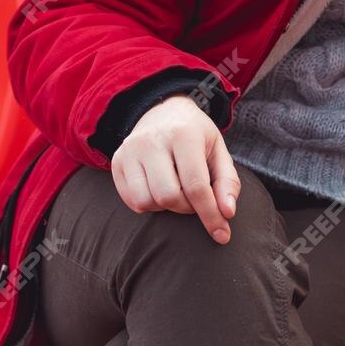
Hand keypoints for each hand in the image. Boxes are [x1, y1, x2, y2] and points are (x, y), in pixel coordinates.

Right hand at [111, 94, 241, 243]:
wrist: (162, 110)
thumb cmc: (195, 136)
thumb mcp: (218, 150)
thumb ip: (227, 182)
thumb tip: (227, 212)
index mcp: (183, 134)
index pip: (196, 186)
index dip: (210, 214)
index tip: (222, 235)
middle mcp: (152, 140)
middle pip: (168, 197)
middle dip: (186, 208)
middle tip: (194, 198)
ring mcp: (130, 151)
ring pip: (147, 202)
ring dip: (166, 207)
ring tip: (176, 190)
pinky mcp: (116, 161)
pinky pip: (131, 200)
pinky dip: (149, 204)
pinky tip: (158, 188)